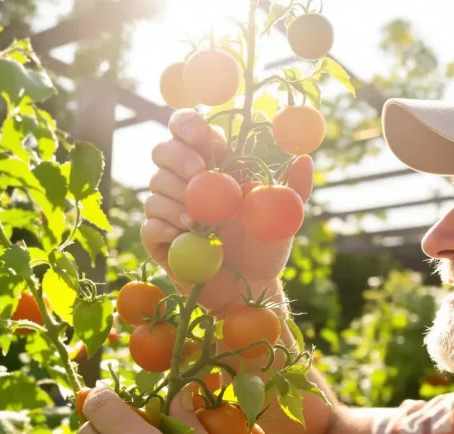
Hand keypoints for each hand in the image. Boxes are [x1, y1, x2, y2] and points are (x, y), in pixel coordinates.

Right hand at [142, 109, 313, 315]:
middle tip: (199, 174)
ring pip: (154, 188)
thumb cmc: (267, 248)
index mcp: (214, 167)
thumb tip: (304, 158)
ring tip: (197, 220)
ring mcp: (170, 211)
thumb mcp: (284, 217)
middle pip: (163, 151)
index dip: (188, 125)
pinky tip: (182, 235)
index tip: (200, 135)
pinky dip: (162, 227)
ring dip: (174, 199)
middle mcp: (188, 184)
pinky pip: (149, 226)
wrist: (252, 289)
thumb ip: (294, 188)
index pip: (189, 131)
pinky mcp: (161, 241)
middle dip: (177, 157)